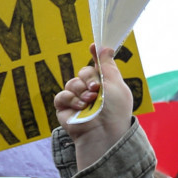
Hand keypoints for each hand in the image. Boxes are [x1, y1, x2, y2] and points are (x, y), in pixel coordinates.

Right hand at [55, 45, 134, 171]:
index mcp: (107, 85)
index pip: (99, 66)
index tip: (94, 46)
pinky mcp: (65, 108)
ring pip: (72, 83)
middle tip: (96, 88)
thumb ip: (108, 65)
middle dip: (90, 77)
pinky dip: (70, 99)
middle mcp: (92, 91)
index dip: (96, 55)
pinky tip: (80, 106)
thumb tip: (105, 47)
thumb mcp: (116, 84)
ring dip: (81, 90)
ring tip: (90, 101)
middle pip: (84, 72)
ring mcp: (78, 99)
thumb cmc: (114, 110)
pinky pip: (61, 95)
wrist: (103, 131)